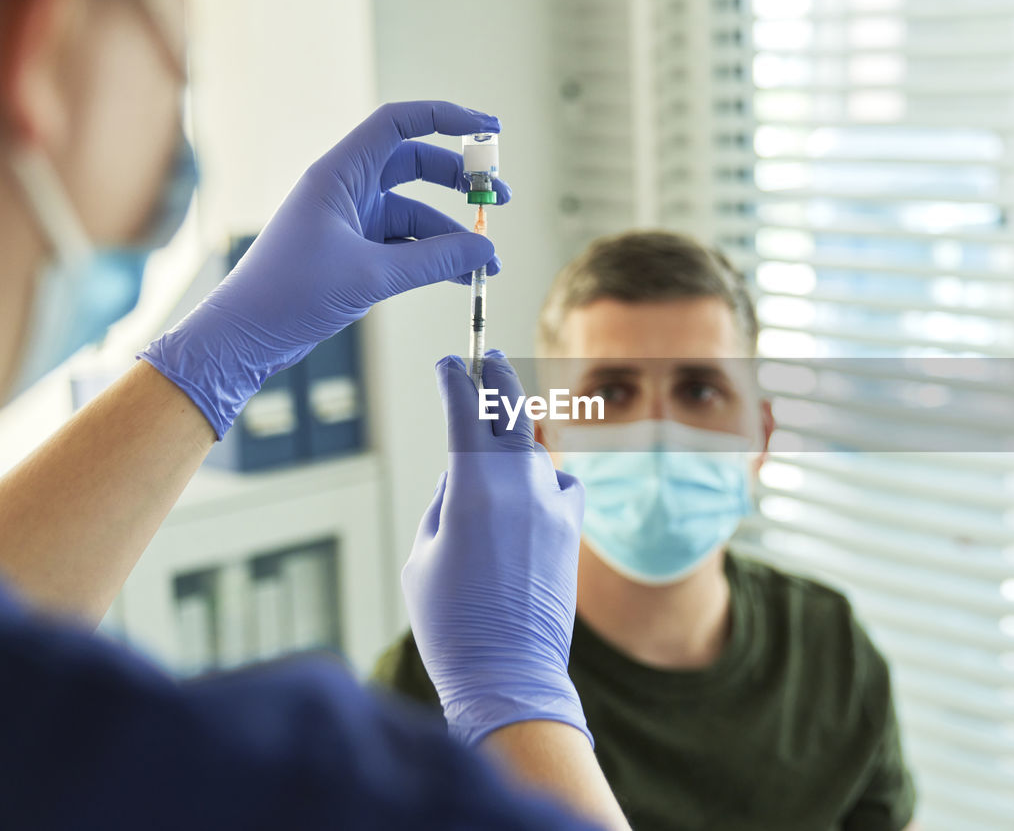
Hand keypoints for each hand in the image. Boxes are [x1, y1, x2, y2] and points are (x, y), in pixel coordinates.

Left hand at [140, 100, 512, 437]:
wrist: (245, 337)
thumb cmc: (291, 294)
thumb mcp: (372, 275)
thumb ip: (434, 261)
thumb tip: (487, 251)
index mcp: (340, 174)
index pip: (400, 123)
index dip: (447, 118)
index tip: (490, 131)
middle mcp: (346, 189)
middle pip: (417, 165)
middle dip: (461, 181)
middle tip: (500, 200)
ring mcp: (351, 222)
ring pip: (416, 214)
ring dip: (454, 234)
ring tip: (489, 263)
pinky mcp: (354, 254)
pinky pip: (406, 246)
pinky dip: (435, 258)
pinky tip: (461, 278)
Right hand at [403, 350, 589, 747]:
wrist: (509, 673)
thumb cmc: (451, 623)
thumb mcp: (423, 556)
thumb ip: (444, 503)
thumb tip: (462, 473)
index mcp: (472, 489)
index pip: (464, 412)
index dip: (453, 380)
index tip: (447, 364)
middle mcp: (519, 487)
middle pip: (510, 412)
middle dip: (497, 378)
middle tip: (488, 358)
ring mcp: (552, 507)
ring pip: (534, 453)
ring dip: (514, 442)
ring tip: (497, 440)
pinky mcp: (572, 530)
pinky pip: (562, 485)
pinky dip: (547, 481)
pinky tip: (534, 494)